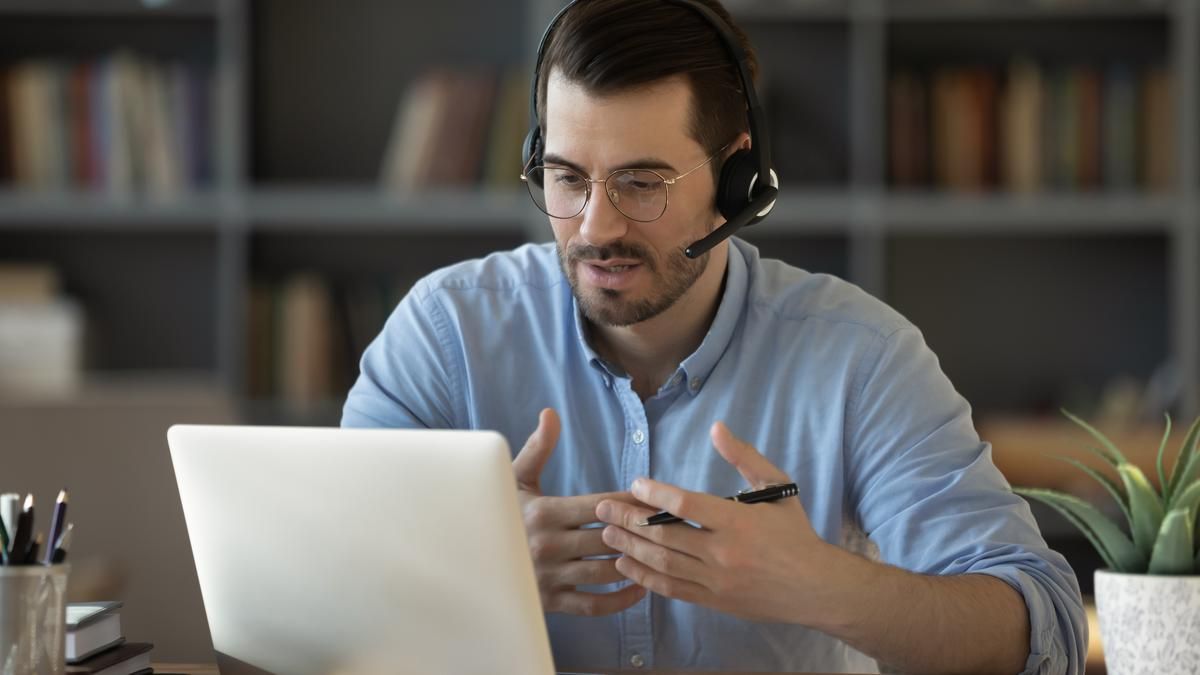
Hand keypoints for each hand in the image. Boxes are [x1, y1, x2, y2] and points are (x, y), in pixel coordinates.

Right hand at [513, 408, 647, 615]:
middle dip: (640, 531)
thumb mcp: (515, 479)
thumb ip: (538, 448)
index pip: (600, 506)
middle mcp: (547, 546)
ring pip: (607, 571)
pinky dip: (621, 600)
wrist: (469, 559)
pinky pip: (594, 605)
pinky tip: (639, 586)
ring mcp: (549, 577)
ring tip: (657, 553)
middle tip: (667, 526)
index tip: (652, 499)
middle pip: (608, 538)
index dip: (630, 503)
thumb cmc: (500, 513)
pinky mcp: (550, 603)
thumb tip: (551, 414)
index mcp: (543, 513)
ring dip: (635, 562)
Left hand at [595, 421, 833, 623]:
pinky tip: (626, 565)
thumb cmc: (795, 533)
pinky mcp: (713, 600)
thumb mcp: (777, 486)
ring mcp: (716, 580)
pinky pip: (671, 589)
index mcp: (738, 521)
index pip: (685, 506)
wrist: (816, 588)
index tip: (634, 484)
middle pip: (664, 535)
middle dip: (628, 520)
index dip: (654, 494)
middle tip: (602, 509)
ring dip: (629, 548)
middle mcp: (723, 553)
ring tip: (606, 534)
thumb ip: (745, 457)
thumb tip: (716, 428)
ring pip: (662, 563)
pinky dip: (644, 577)